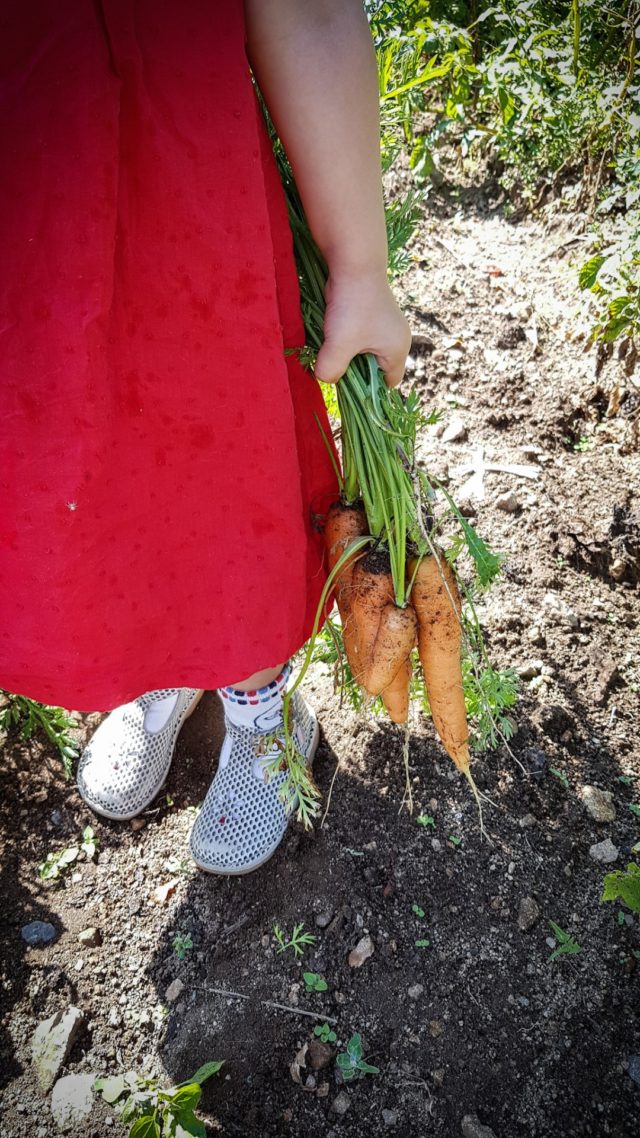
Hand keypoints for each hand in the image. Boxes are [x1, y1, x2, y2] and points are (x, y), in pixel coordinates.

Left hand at [314, 270, 411, 387]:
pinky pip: (356, 337)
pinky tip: (332, 331)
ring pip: (362, 353)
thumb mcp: (339, 344)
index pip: (388, 384)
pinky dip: (343, 338)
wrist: (352, 262)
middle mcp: (395, 339)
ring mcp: (383, 326)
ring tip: (332, 346)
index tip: (347, 390)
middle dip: (353, 371)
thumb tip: (324, 379)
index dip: (369, 392)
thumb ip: (331, 370)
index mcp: (397, 350)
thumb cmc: (352, 305)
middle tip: (334, 367)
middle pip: (373, 370)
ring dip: (345, 353)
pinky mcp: (369, 315)